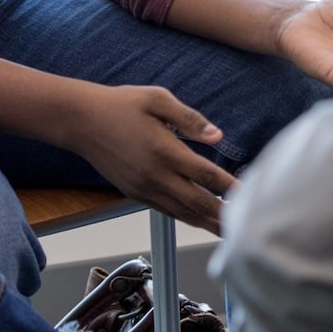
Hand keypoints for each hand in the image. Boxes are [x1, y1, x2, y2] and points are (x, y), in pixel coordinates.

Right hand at [59, 82, 235, 233]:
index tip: (252, 195)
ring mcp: (144, 188)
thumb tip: (218, 136)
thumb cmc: (120, 104)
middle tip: (250, 226)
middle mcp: (156, 175)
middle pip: (199, 203)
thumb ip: (190, 119)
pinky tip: (201, 220)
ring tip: (231, 232)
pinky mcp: (135, 193)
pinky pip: (167, 210)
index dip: (231, 187)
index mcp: (165, 151)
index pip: (207, 175)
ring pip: (183, 213)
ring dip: (208, 224)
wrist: (80, 121)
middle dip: (225, 216)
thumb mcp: (157, 99)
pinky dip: (187, 218)